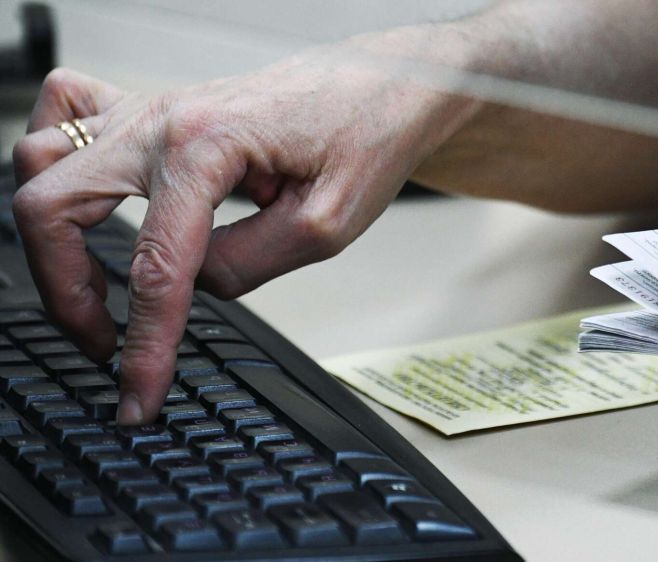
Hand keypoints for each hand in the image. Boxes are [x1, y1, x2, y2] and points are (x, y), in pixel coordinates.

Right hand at [12, 42, 476, 423]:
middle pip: (53, 207)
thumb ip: (248, 265)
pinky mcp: (157, 109)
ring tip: (90, 288)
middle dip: (67, 293)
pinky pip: (69, 114)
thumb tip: (194, 286)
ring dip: (51, 236)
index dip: (144, 344)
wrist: (388, 86)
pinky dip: (58, 163)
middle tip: (106, 344)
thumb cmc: (367, 135)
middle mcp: (164, 119)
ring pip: (45, 159)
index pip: (156, 265)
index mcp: (207, 145)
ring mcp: (153, 108)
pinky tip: (84, 201)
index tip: (139, 394)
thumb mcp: (325, 225)